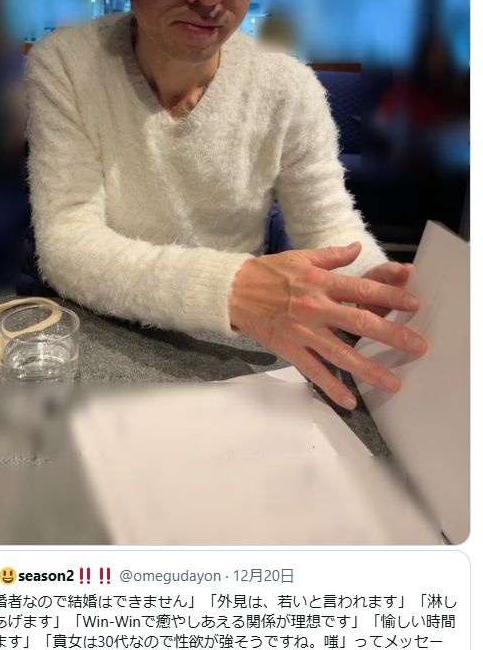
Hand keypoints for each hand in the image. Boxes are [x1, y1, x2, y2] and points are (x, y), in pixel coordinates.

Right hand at [229, 242, 425, 409]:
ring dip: (369, 369)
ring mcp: (303, 331)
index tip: (414, 305)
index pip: (363, 290)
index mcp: (321, 283)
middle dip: (392, 335)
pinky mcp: (289, 349)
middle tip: (418, 346)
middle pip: (360, 323)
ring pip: (341, 353)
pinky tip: (350, 401)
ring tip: (394, 382)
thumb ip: (332, 256)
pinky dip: (332, 387)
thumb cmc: (268, 272)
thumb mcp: (301, 257)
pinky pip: (314, 371)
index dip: (391, 297)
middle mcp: (316, 308)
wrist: (232, 291)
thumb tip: (357, 248)